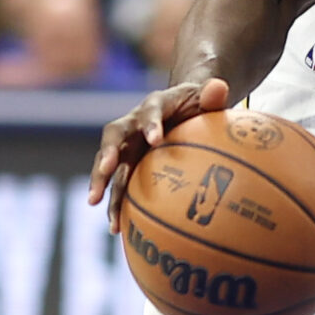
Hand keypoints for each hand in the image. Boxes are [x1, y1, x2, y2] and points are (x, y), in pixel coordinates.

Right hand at [89, 76, 230, 231]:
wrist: (181, 111)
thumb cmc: (197, 106)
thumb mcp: (207, 99)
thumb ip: (212, 95)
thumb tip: (220, 86)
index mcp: (155, 105)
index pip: (151, 111)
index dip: (152, 124)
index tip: (155, 140)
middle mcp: (134, 123)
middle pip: (114, 136)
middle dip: (107, 153)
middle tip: (105, 171)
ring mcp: (127, 144)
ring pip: (107, 162)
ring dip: (100, 182)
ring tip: (94, 203)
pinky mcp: (126, 163)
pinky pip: (117, 183)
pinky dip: (114, 203)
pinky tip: (116, 229)